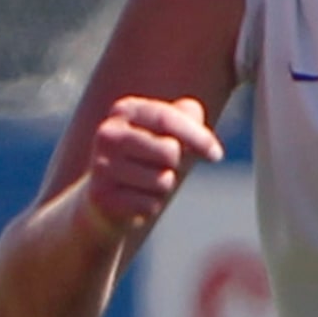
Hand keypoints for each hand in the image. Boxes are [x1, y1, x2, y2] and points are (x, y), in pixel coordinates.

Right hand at [78, 96, 224, 235]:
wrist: (101, 199)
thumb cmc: (146, 160)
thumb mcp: (166, 133)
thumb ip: (186, 118)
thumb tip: (195, 119)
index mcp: (125, 110)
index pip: (168, 119)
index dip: (199, 137)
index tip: (216, 155)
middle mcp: (108, 133)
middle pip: (169, 151)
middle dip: (176, 165)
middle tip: (162, 168)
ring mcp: (101, 165)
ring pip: (163, 181)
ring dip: (164, 187)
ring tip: (146, 184)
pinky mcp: (101, 196)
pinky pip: (150, 205)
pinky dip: (151, 206)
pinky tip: (135, 201)